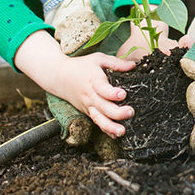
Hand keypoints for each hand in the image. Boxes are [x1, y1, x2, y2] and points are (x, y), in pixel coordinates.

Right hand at [13, 32, 133, 142]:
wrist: (60, 76)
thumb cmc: (81, 66)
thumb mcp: (98, 59)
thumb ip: (116, 63)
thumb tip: (133, 65)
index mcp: (94, 80)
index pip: (102, 88)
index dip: (112, 93)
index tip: (122, 94)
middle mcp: (90, 95)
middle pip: (103, 107)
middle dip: (117, 112)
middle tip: (130, 112)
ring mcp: (88, 106)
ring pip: (99, 119)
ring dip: (110, 127)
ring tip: (122, 131)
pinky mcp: (87, 112)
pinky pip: (97, 122)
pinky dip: (105, 130)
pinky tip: (115, 136)